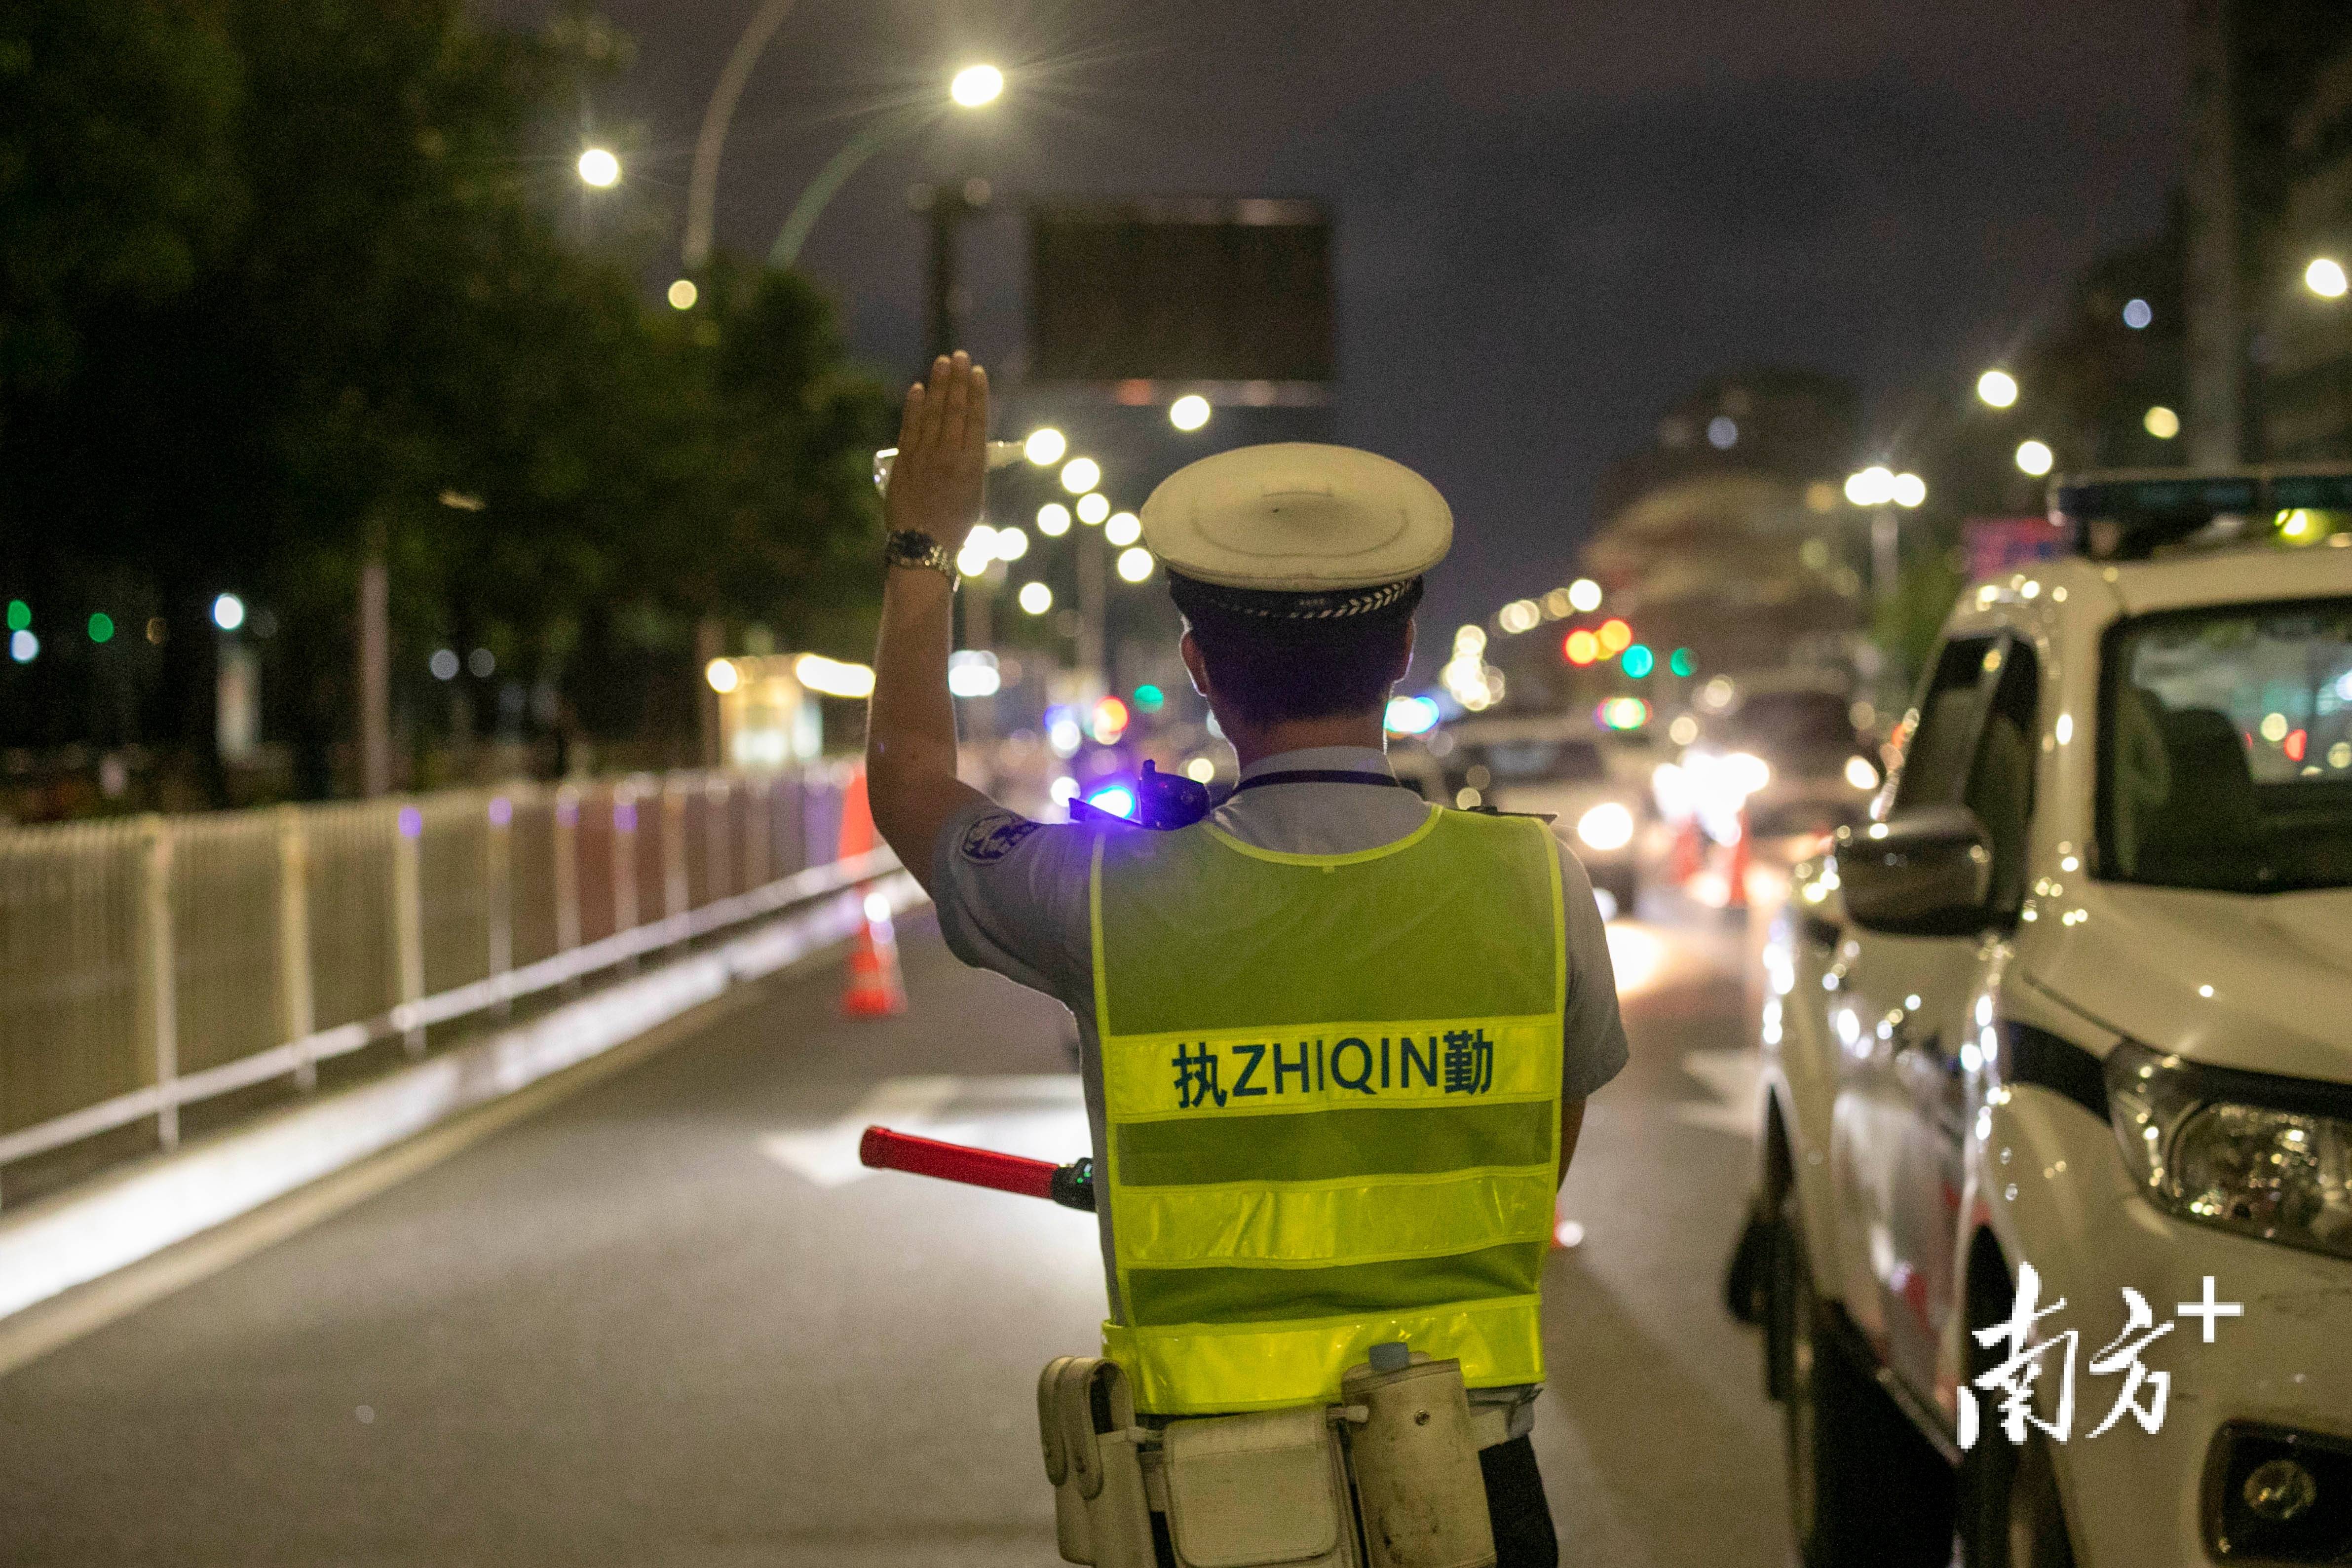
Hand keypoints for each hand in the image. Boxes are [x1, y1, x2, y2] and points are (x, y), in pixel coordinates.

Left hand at [885, 351, 987, 550]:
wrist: (922, 546)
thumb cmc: (953, 527)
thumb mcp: (975, 497)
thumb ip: (973, 467)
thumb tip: (971, 445)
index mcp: (972, 465)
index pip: (976, 420)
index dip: (977, 393)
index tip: (977, 372)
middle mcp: (950, 456)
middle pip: (954, 410)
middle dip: (957, 380)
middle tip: (959, 356)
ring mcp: (926, 457)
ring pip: (933, 413)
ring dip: (937, 385)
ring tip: (941, 362)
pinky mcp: (904, 462)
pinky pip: (910, 428)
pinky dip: (913, 407)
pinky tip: (917, 388)